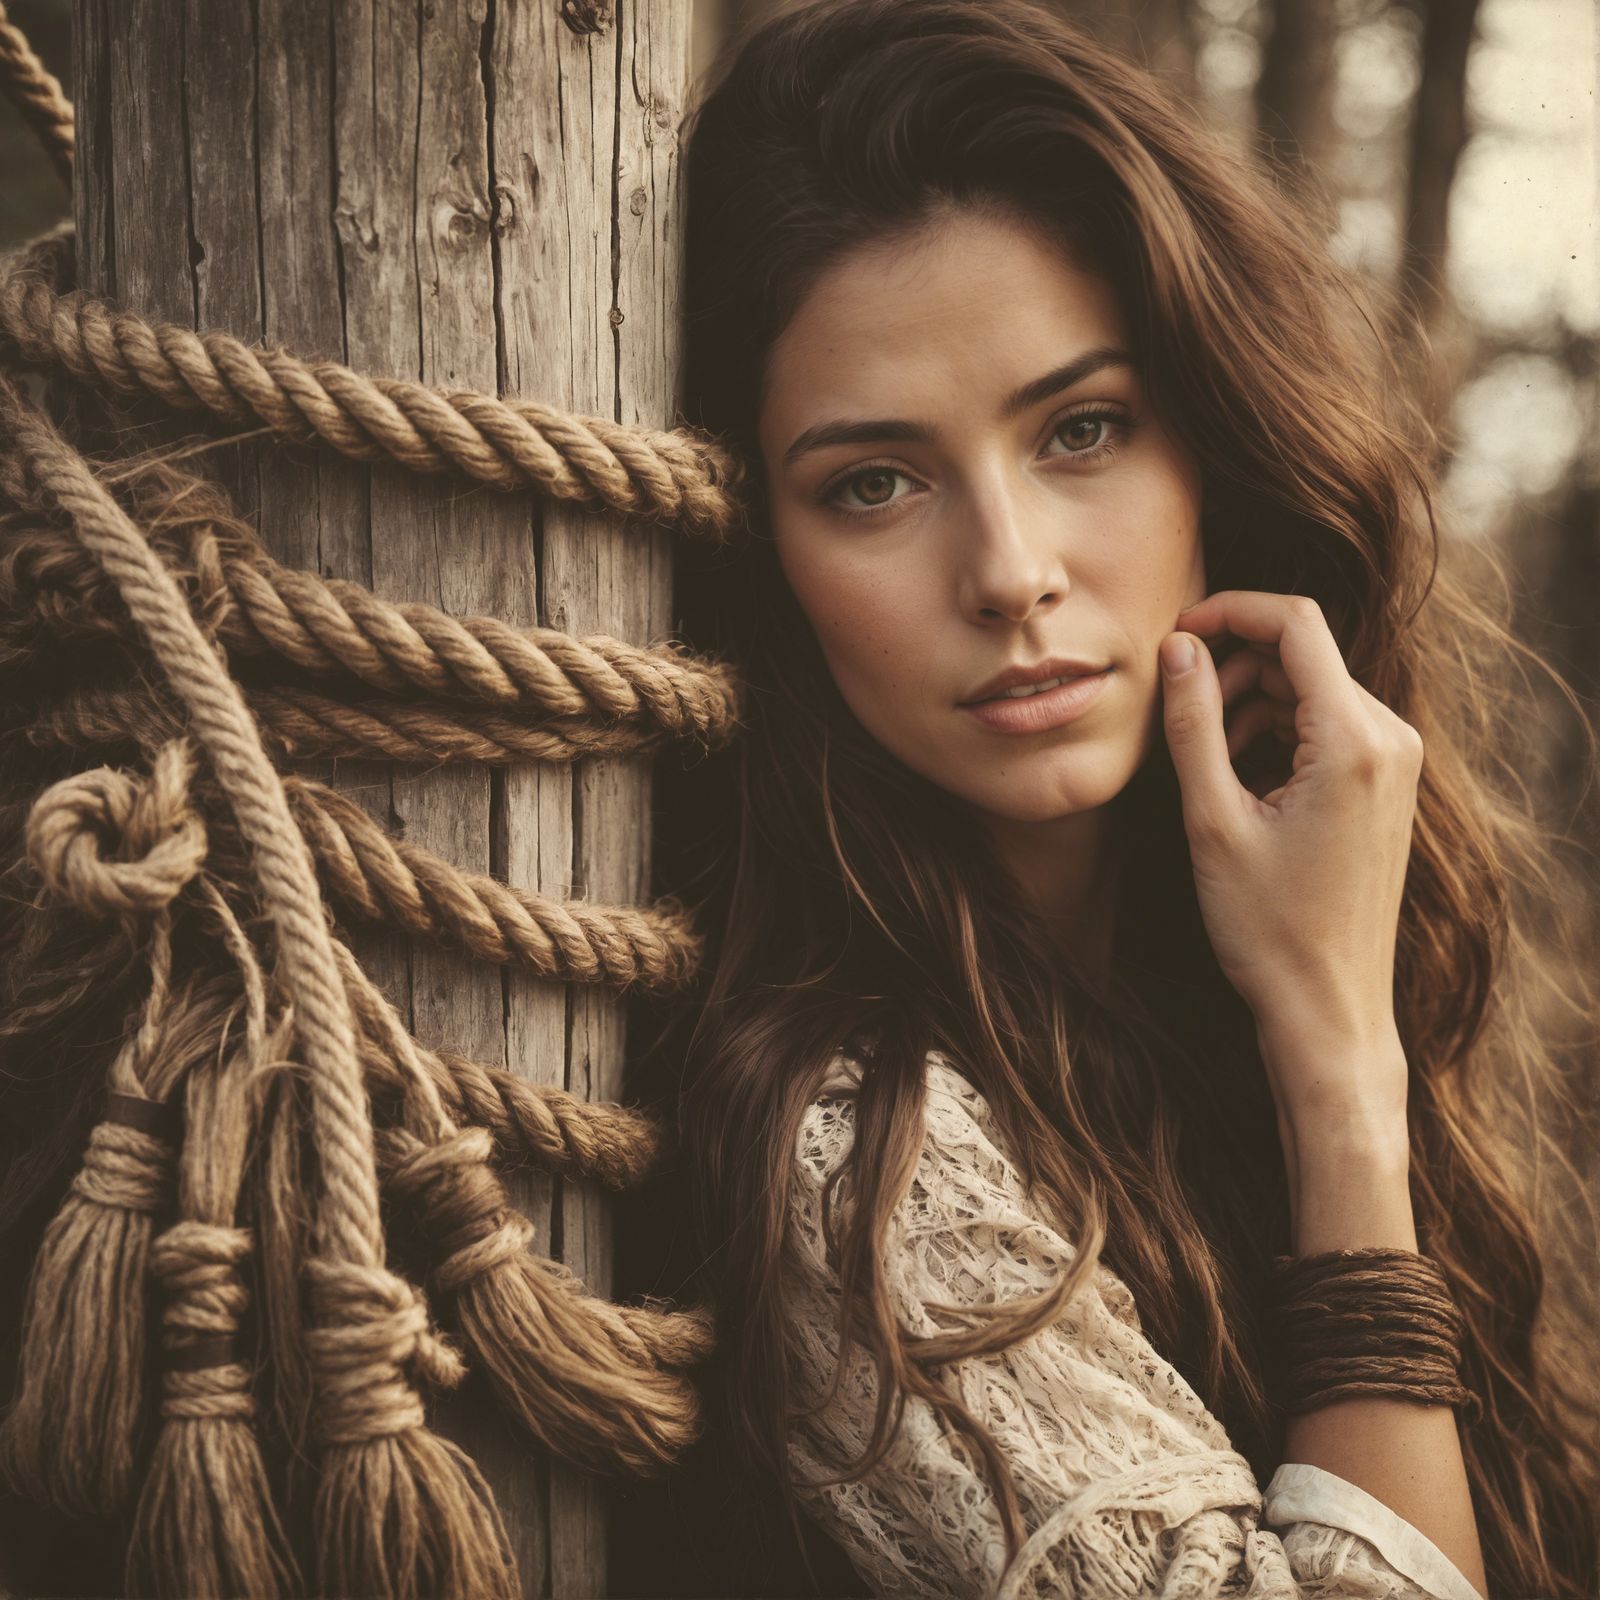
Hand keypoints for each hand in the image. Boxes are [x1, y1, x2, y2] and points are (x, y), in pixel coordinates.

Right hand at [1158, 592, 1421, 1128]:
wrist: (1328, 1008)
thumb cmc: (1267, 926)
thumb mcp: (1211, 820)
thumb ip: (1193, 723)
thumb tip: (1177, 648)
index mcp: (1353, 740)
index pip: (1296, 624)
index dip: (1229, 612)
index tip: (1175, 634)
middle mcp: (1389, 739)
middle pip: (1303, 655)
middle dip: (1233, 667)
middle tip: (1178, 715)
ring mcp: (1395, 763)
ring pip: (1311, 690)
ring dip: (1250, 705)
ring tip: (1205, 765)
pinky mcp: (1387, 786)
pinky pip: (1327, 727)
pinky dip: (1276, 734)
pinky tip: (1239, 785)